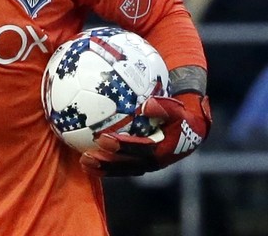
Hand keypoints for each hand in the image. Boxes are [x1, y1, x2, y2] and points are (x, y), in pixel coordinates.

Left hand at [80, 92, 210, 176]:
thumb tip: (147, 105)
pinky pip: (120, 166)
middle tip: (87, 157)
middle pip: (127, 165)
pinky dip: (104, 165)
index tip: (103, 138)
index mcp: (163, 150)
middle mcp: (153, 162)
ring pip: (122, 169)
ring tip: (83, 162)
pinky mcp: (139, 163)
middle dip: (107, 163)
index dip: (122, 146)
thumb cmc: (180, 116)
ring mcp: (145, 164)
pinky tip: (86, 159)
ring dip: (103, 168)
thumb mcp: (177, 110)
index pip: (141, 149)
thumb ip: (164, 107)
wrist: (189, 129)